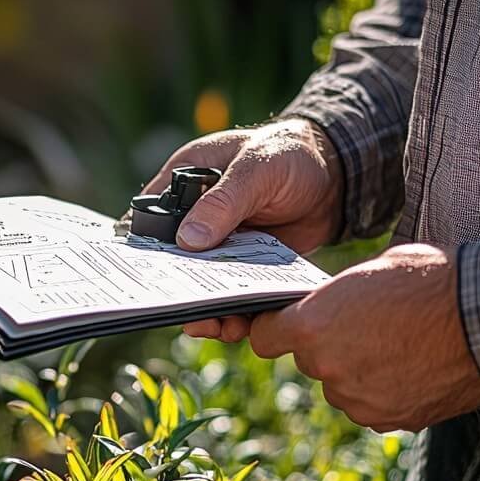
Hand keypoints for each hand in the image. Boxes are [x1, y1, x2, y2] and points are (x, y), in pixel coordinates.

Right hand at [148, 119, 342, 342]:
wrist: (336, 176)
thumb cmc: (289, 154)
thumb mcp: (256, 169)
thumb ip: (223, 202)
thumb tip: (186, 240)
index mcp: (186, 179)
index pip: (151, 215)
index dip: (144, 246)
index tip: (143, 275)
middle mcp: (196, 213)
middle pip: (174, 256)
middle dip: (177, 285)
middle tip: (181, 311)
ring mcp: (221, 240)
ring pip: (203, 279)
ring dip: (205, 305)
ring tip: (212, 326)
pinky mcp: (245, 261)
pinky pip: (233, 289)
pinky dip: (234, 310)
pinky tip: (238, 325)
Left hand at [245, 244, 479, 431]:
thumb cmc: (428, 280)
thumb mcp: (367, 272)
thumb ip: (333, 298)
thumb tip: (324, 308)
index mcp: (311, 326)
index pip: (265, 338)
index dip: (276, 330)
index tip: (287, 325)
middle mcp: (326, 368)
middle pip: (309, 361)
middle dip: (328, 346)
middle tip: (365, 326)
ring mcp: (357, 399)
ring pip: (342, 386)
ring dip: (358, 371)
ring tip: (397, 345)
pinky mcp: (390, 420)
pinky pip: (372, 406)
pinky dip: (385, 392)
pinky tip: (412, 367)